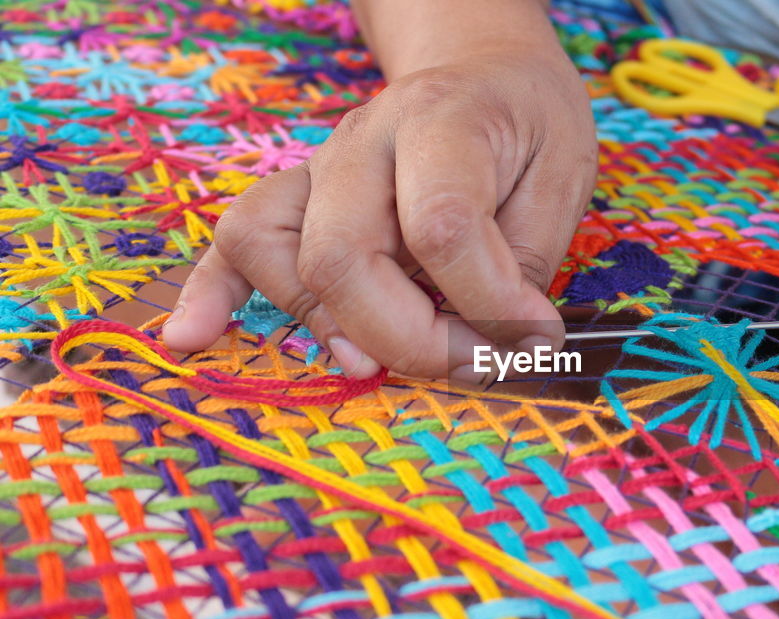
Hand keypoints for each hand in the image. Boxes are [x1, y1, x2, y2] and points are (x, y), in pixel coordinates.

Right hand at [163, 8, 595, 383]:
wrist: (484, 70)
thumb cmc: (527, 123)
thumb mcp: (562, 178)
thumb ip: (526, 261)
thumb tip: (506, 346)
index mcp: (441, 122)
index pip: (442, 228)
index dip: (489, 304)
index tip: (533, 337)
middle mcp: (364, 143)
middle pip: (343, 256)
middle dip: (409, 339)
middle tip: (473, 363)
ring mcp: (319, 169)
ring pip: (278, 254)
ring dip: (331, 328)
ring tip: (384, 362)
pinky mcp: (297, 197)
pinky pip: (235, 240)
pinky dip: (212, 293)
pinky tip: (192, 338)